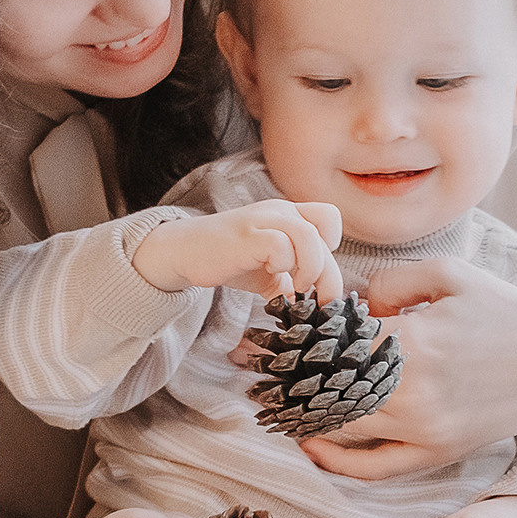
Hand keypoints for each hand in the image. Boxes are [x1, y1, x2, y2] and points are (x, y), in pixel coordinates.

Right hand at [133, 201, 344, 302]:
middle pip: (324, 236)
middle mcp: (279, 212)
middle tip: (320, 299)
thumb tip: (315, 306)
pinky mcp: (246, 236)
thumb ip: (292, 282)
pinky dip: (283, 266)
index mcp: (288, 215)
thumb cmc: (229, 259)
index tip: (316, 270)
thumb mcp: (269, 272)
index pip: (329, 217)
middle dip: (328, 276)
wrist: (185, 252)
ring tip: (297, 287)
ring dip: (310, 269)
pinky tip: (271, 276)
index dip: (331, 244)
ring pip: (308, 236)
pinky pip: (279, 246)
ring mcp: (262, 221)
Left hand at [285, 259, 516, 478]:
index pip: (330, 345)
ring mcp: (424, 430)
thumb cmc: (506, 311)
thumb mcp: (449, 274)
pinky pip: (375, 469)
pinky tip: (311, 445)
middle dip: (283, 379)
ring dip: (301, 416)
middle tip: (251, 365)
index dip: (293, 337)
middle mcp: (413, 393)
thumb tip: (349, 302)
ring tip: (273, 399)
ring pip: (341, 431)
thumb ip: (390, 282)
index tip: (266, 329)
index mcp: (414, 342)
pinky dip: (337, 462)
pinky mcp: (436, 454)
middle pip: (323, 392)